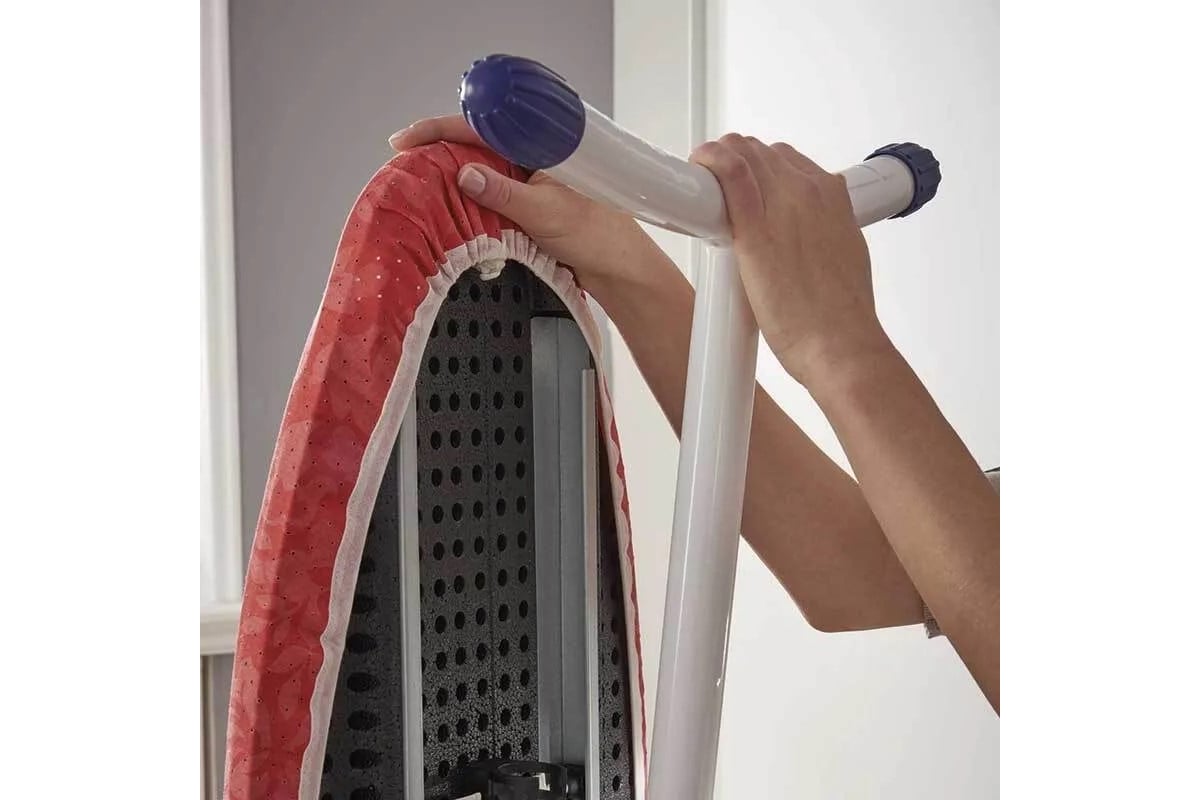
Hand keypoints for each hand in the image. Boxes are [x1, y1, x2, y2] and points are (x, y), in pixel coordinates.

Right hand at [388, 116, 656, 291]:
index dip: (440, 129)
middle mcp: (535, 156)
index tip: (405, 140)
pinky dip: (469, 200)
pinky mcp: (530, 203)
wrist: (620, 270)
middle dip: (440, 151)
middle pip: (477, 143)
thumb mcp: (544, 212)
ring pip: (483, 169)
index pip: (483, 125)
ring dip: (453, 178)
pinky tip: (451, 210)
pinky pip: (491, 194)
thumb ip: (503, 193)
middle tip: (406, 165)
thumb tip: (464, 173)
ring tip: (420, 187)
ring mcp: (532, 179)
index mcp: (542, 143)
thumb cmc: (598, 235)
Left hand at [690, 134, 893, 386]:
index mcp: (833, 198)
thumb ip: (823, 234)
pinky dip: (710, 162)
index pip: (786, 159)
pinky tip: (698, 167)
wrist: (841, 343)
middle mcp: (809, 193)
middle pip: (759, 152)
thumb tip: (804, 237)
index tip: (746, 185)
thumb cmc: (841, 313)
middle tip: (716, 191)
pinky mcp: (756, 230)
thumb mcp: (843, 256)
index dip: (759, 169)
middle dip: (734, 164)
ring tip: (700, 187)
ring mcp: (783, 206)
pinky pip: (731, 174)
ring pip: (741, 153)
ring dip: (716, 161)